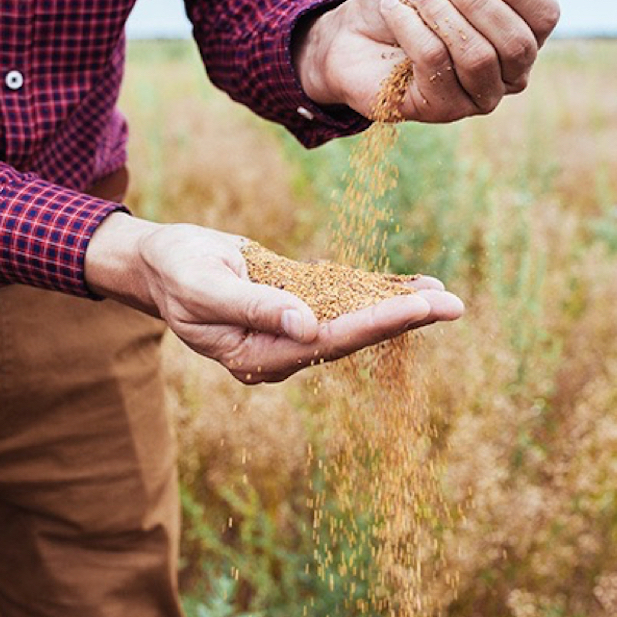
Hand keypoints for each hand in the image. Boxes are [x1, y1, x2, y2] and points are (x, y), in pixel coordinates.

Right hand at [84, 213, 462, 383]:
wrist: (162, 261)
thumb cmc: (175, 271)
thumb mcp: (204, 286)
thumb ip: (254, 307)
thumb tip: (307, 326)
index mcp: (258, 355)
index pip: (328, 341)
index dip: (375, 322)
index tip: (419, 308)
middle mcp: (282, 348)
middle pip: (352, 335)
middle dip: (402, 318)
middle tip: (454, 305)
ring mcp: (291, 329)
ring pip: (353, 318)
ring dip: (397, 306)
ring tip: (443, 296)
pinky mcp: (296, 305)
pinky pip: (340, 300)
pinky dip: (373, 291)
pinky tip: (407, 284)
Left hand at [294, 0, 574, 121]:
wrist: (352, 33)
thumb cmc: (410, 3)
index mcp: (520, 39)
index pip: (545, 17)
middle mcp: (506, 76)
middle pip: (517, 43)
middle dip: (477, 1)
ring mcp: (473, 98)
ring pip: (478, 57)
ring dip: (442, 15)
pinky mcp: (438, 110)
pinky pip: (436, 64)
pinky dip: (412, 28)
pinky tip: (395, 10)